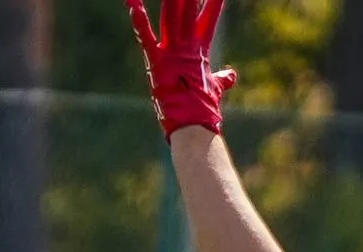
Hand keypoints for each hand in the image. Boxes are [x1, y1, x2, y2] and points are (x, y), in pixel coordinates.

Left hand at [126, 0, 237, 139]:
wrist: (193, 127)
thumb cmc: (203, 111)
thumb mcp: (215, 89)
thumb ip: (222, 79)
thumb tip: (230, 75)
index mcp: (200, 51)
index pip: (208, 18)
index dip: (213, 2)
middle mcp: (186, 48)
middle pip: (188, 11)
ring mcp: (172, 53)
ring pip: (171, 16)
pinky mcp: (157, 62)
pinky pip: (146, 38)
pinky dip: (139, 21)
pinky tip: (132, 3)